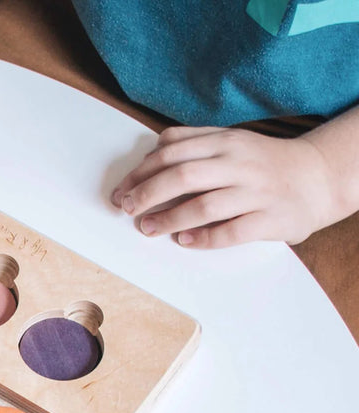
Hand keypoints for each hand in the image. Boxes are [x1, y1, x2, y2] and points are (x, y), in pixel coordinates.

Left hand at [111, 126, 338, 247]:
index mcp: (226, 142)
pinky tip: (184, 240)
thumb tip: (151, 149)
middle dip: (147, 193)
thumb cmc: (264, 162)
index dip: (141, 173)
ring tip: (147, 228)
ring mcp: (256, 191)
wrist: (320, 177)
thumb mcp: (231, 141)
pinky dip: (203, 238)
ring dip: (169, 219)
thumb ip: (194, 141)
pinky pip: (231, 231)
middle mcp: (240, 163)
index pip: (173, 152)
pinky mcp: (270, 218)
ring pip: (204, 205)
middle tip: (127, 209)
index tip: (122, 191)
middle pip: (183, 176)